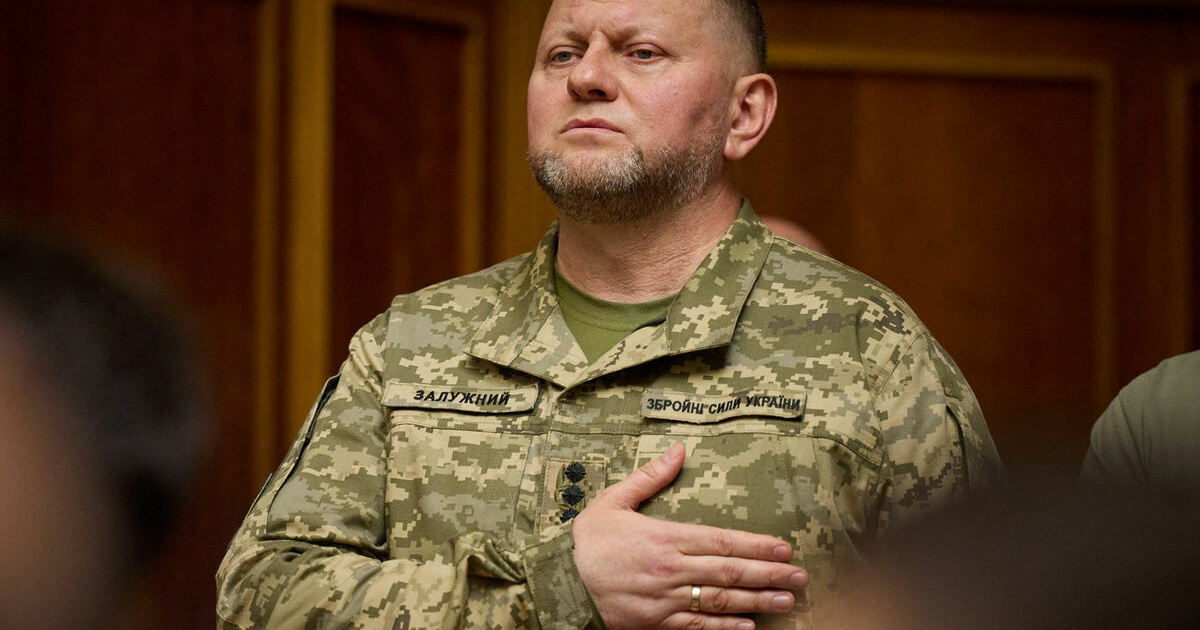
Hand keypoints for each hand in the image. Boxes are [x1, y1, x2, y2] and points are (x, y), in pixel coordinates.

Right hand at [572, 443, 807, 629]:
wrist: (559, 583)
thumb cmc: (589, 542)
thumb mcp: (612, 501)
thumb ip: (648, 478)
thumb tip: (677, 450)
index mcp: (664, 537)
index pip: (721, 540)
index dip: (756, 544)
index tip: (784, 546)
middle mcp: (670, 569)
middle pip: (729, 572)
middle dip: (769, 573)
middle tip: (800, 575)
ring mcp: (665, 600)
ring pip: (719, 601)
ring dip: (757, 600)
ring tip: (787, 599)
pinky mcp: (656, 624)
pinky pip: (696, 627)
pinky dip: (724, 628)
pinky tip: (749, 626)